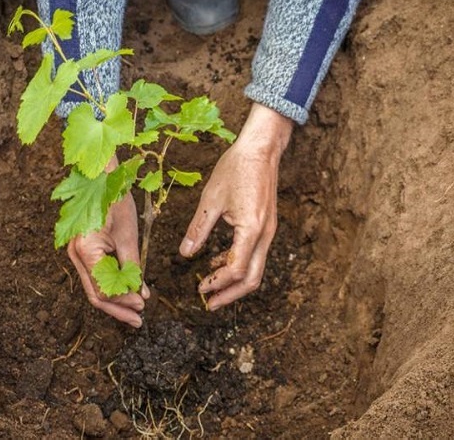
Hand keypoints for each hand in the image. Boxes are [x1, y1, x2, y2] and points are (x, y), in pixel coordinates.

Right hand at [67, 159, 149, 327]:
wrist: (101, 176)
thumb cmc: (115, 200)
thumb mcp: (129, 235)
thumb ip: (133, 267)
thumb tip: (141, 293)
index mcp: (85, 250)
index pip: (104, 290)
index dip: (124, 302)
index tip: (143, 306)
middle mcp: (75, 255)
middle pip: (95, 294)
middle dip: (118, 309)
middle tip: (138, 320)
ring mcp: (76, 253)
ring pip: (93, 287)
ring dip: (114, 301)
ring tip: (134, 311)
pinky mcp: (82, 250)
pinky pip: (94, 276)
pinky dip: (110, 286)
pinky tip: (126, 292)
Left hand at [179, 103, 292, 310]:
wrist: (261, 149)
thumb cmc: (236, 169)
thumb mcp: (211, 199)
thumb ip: (198, 229)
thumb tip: (184, 254)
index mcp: (251, 230)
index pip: (235, 270)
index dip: (217, 283)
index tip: (199, 288)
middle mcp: (265, 235)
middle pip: (252, 279)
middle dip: (230, 295)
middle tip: (209, 304)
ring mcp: (268, 232)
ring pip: (255, 269)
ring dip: (234, 282)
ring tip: (211, 286)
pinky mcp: (266, 226)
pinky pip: (255, 254)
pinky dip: (238, 264)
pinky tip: (218, 261)